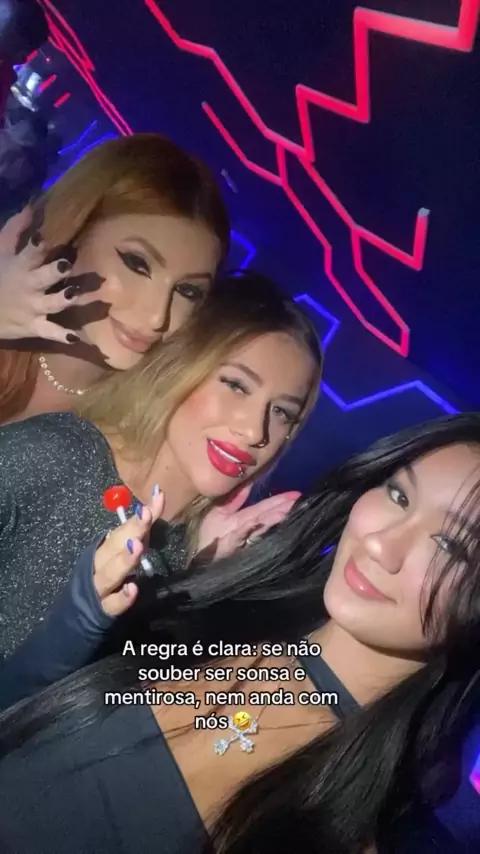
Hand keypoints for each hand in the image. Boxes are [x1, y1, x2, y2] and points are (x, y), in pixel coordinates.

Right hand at [0, 207, 81, 343]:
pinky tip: (75, 337)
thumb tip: (31, 206)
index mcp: (21, 266)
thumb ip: (16, 229)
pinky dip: (62, 335)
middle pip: (43, 278)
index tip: (43, 237)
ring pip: (52, 304)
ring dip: (63, 299)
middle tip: (66, 265)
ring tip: (74, 293)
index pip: (29, 253)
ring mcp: (34, 308)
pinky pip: (50, 332)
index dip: (36, 246)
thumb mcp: (1, 251)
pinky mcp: (36, 327)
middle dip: (55, 271)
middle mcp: (29, 287)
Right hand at [93, 491, 164, 615]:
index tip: (155, 499)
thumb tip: (158, 497)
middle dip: (131, 530)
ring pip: (111, 573)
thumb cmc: (104, 576)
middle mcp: (100, 564)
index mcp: (105, 548)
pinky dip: (121, 598)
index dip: (138, 516)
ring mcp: (100, 587)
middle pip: (114, 546)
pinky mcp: (103, 610)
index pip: (123, 527)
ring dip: (123, 559)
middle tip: (146, 514)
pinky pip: (112, 604)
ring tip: (137, 547)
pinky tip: (132, 589)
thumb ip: (139, 531)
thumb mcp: (121, 552)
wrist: (75, 613)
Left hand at [196, 484, 299, 560]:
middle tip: (300, 501)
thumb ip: (234, 499)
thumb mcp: (220, 512)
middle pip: (267, 516)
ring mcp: (241, 538)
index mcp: (245, 518)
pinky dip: (249, 529)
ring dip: (273, 519)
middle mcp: (247, 528)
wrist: (195, 557)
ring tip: (287, 511)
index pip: (265, 507)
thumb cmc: (207, 536)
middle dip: (283, 509)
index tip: (296, 494)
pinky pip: (240, 536)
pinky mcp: (231, 547)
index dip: (280, 501)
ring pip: (260, 526)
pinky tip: (257, 521)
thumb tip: (248, 483)